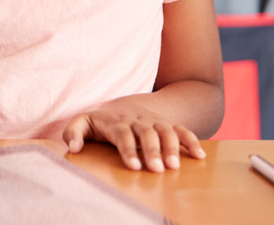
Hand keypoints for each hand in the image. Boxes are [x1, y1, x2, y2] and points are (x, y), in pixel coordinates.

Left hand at [62, 102, 205, 172]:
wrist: (126, 104)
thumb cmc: (102, 120)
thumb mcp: (84, 122)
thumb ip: (74, 132)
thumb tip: (73, 148)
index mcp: (117, 122)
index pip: (122, 134)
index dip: (128, 149)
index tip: (134, 166)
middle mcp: (137, 121)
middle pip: (146, 133)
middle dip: (151, 150)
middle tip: (156, 169)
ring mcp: (154, 121)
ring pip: (165, 131)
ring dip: (172, 147)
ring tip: (174, 166)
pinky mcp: (167, 124)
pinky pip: (181, 130)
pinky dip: (191, 141)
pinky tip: (199, 156)